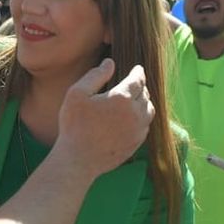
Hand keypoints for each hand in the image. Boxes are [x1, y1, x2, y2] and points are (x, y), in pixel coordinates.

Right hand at [54, 60, 154, 180]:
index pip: (137, 79)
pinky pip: (145, 126)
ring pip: (149, 110)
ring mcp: (138, 130)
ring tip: (136, 99)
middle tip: (134, 83)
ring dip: (144, 102)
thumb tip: (110, 63)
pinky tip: (132, 118)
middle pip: (145, 94)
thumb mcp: (77, 94)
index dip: (138, 72)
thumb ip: (95, 75)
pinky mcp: (136, 144)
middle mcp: (135, 113)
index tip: (137, 68)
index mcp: (121, 98)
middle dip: (140, 86)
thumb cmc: (74, 126)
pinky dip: (142, 118)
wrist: (78, 160)